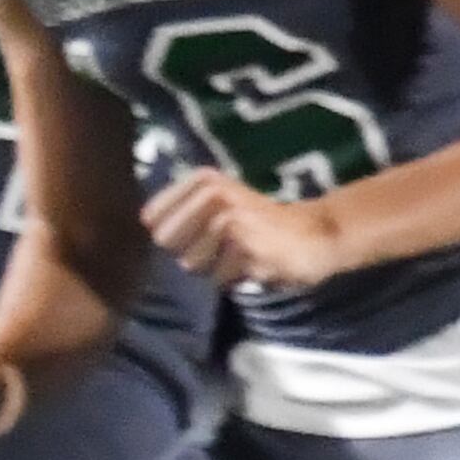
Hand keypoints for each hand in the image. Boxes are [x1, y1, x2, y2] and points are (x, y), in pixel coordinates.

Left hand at [143, 168, 351, 290]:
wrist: (315, 234)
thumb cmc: (258, 222)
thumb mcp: (219, 204)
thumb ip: (181, 210)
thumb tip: (144, 221)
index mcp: (206, 180)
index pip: (152, 217)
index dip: (167, 233)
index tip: (194, 233)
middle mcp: (215, 195)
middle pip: (166, 243)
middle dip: (189, 252)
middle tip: (224, 244)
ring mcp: (231, 222)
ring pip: (190, 264)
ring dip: (213, 267)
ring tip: (239, 253)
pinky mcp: (246, 249)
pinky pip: (217, 278)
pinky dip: (233, 278)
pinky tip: (254, 263)